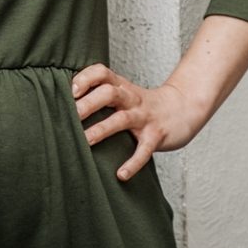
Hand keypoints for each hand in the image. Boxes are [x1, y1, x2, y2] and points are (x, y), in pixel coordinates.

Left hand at [72, 63, 205, 181]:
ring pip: (122, 119)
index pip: (102, 72)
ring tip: (85, 141)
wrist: (183, 108)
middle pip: (109, 93)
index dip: (86, 78)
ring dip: (102, 129)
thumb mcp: (124, 93)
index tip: (70, 90)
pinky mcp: (156, 136)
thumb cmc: (144, 104)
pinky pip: (144, 150)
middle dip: (89, 103)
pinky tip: (121, 175)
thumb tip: (64, 105)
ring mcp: (144, 117)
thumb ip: (100, 94)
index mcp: (122, 87)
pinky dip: (133, 163)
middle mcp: (132, 99)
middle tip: (71, 116)